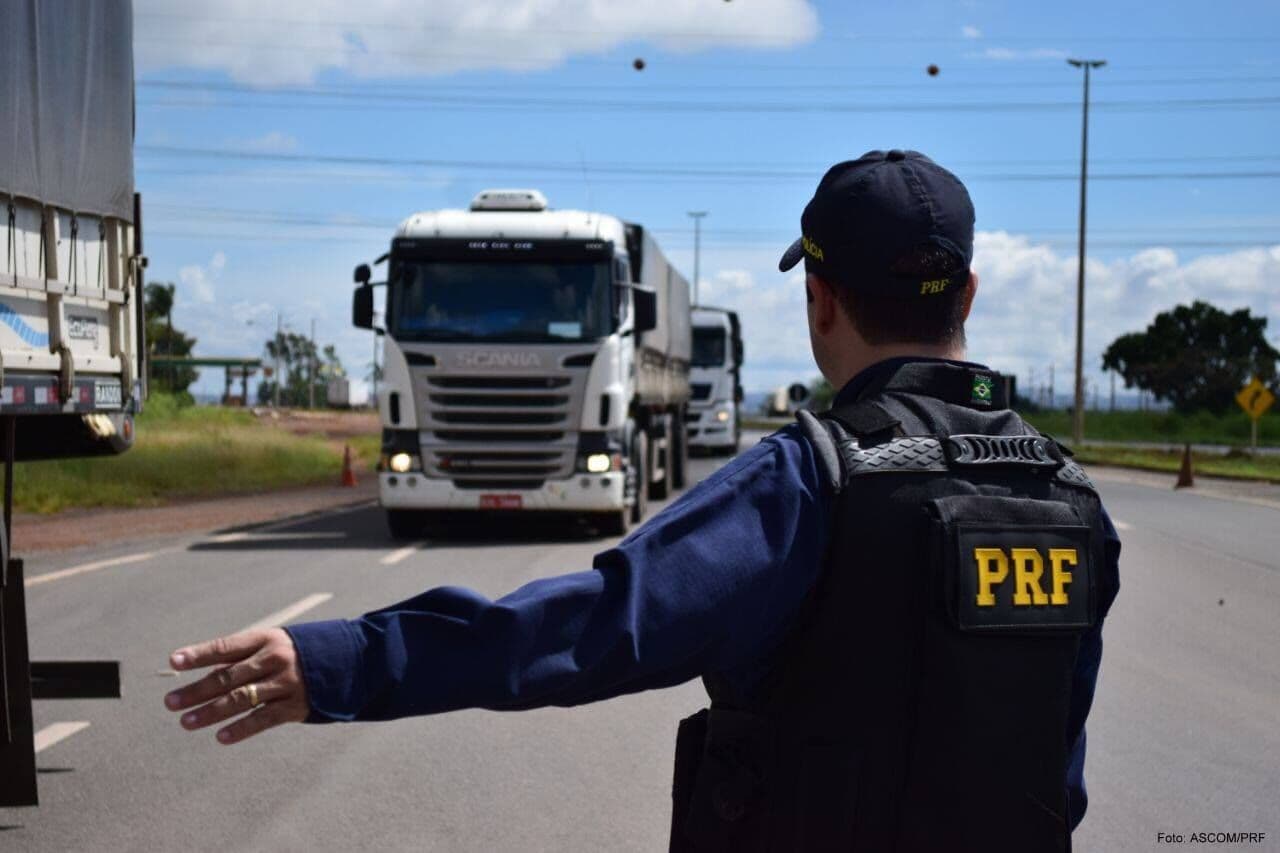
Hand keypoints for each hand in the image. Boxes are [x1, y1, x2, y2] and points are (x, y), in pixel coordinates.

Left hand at [164, 628, 309, 744]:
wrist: (348, 661)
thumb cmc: (298, 653)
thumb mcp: (274, 645)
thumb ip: (243, 660)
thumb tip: (206, 678)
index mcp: (266, 639)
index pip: (226, 647)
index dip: (199, 655)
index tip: (174, 661)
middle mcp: (274, 660)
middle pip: (228, 677)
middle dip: (196, 690)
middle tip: (170, 702)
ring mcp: (286, 683)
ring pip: (241, 700)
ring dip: (210, 712)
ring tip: (186, 722)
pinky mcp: (296, 705)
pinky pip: (263, 719)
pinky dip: (241, 729)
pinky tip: (221, 737)